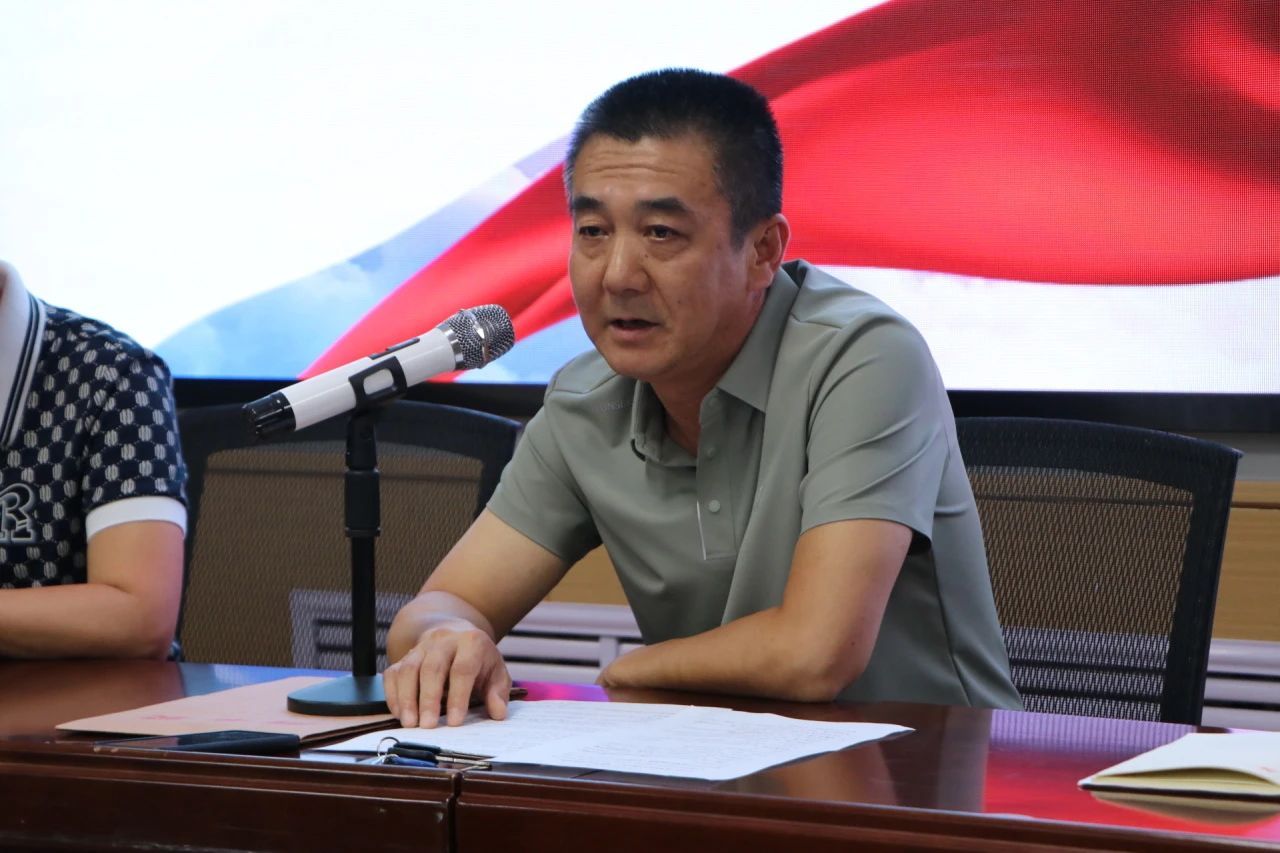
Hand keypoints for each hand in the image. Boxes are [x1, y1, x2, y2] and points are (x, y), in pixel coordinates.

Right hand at [382, 619, 511, 727]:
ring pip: (408, 669)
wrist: (455, 633)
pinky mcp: (404, 656)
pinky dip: (393, 695)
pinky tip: (400, 714)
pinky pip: (392, 673)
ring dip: (407, 698)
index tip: (454, 722)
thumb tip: (498, 714)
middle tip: (428, 725)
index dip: (458, 696)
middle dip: (429, 699)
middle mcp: (444, 640)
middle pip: (432, 668)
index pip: (463, 669)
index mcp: (471, 642)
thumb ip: (497, 692)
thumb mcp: (495, 671)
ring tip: (411, 723)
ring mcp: (421, 647)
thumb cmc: (478, 659)